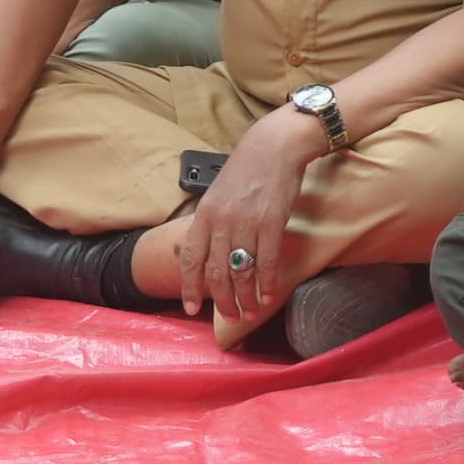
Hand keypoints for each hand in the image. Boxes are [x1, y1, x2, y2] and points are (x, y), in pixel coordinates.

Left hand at [180, 108, 322, 333]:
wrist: (274, 146)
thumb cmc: (247, 171)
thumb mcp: (217, 194)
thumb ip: (211, 223)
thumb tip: (205, 253)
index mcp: (204, 215)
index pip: (191, 258)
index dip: (189, 286)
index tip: (191, 308)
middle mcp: (221, 221)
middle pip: (216, 272)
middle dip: (222, 300)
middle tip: (230, 317)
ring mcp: (246, 223)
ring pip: (241, 271)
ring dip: (245, 298)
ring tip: (250, 312)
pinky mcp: (272, 222)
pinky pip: (267, 262)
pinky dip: (268, 283)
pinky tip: (269, 296)